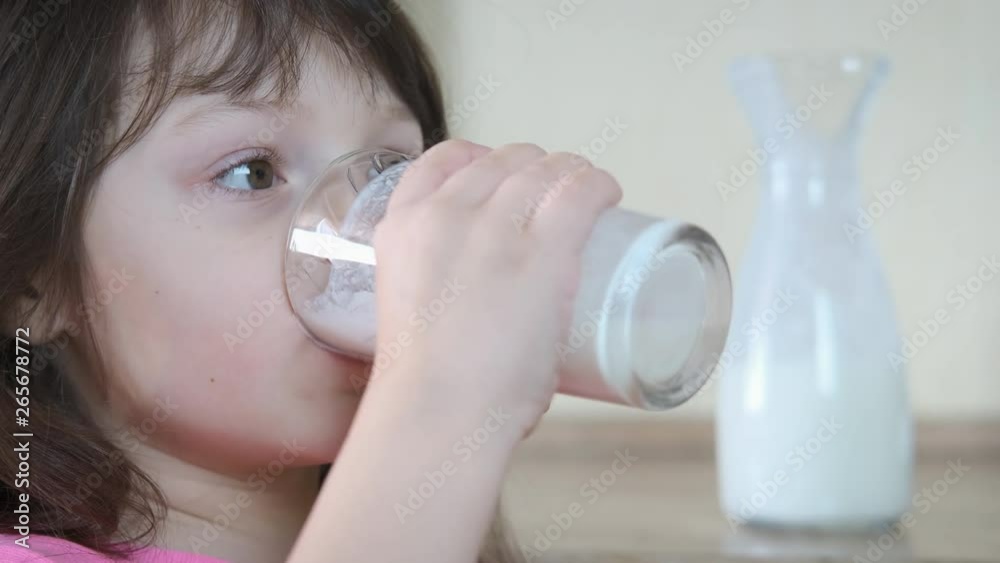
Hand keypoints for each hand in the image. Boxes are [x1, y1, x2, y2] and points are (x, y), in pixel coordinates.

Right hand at [369, 140, 622, 434]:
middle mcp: (447, 213)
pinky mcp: (545, 253)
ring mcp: (496, 229)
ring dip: (570, 172)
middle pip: (502, 160)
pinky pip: (581, 193)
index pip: (442, 160)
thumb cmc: (423, 390)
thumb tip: (481, 324)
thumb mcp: (406, 315)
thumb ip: (437, 299)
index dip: (479, 158)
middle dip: (532, 168)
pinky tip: (609, 193)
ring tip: (588, 187)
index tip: (500, 174)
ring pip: (544, 171)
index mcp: (403, 227)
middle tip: (553, 193)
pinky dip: (599, 185)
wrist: (437, 414)